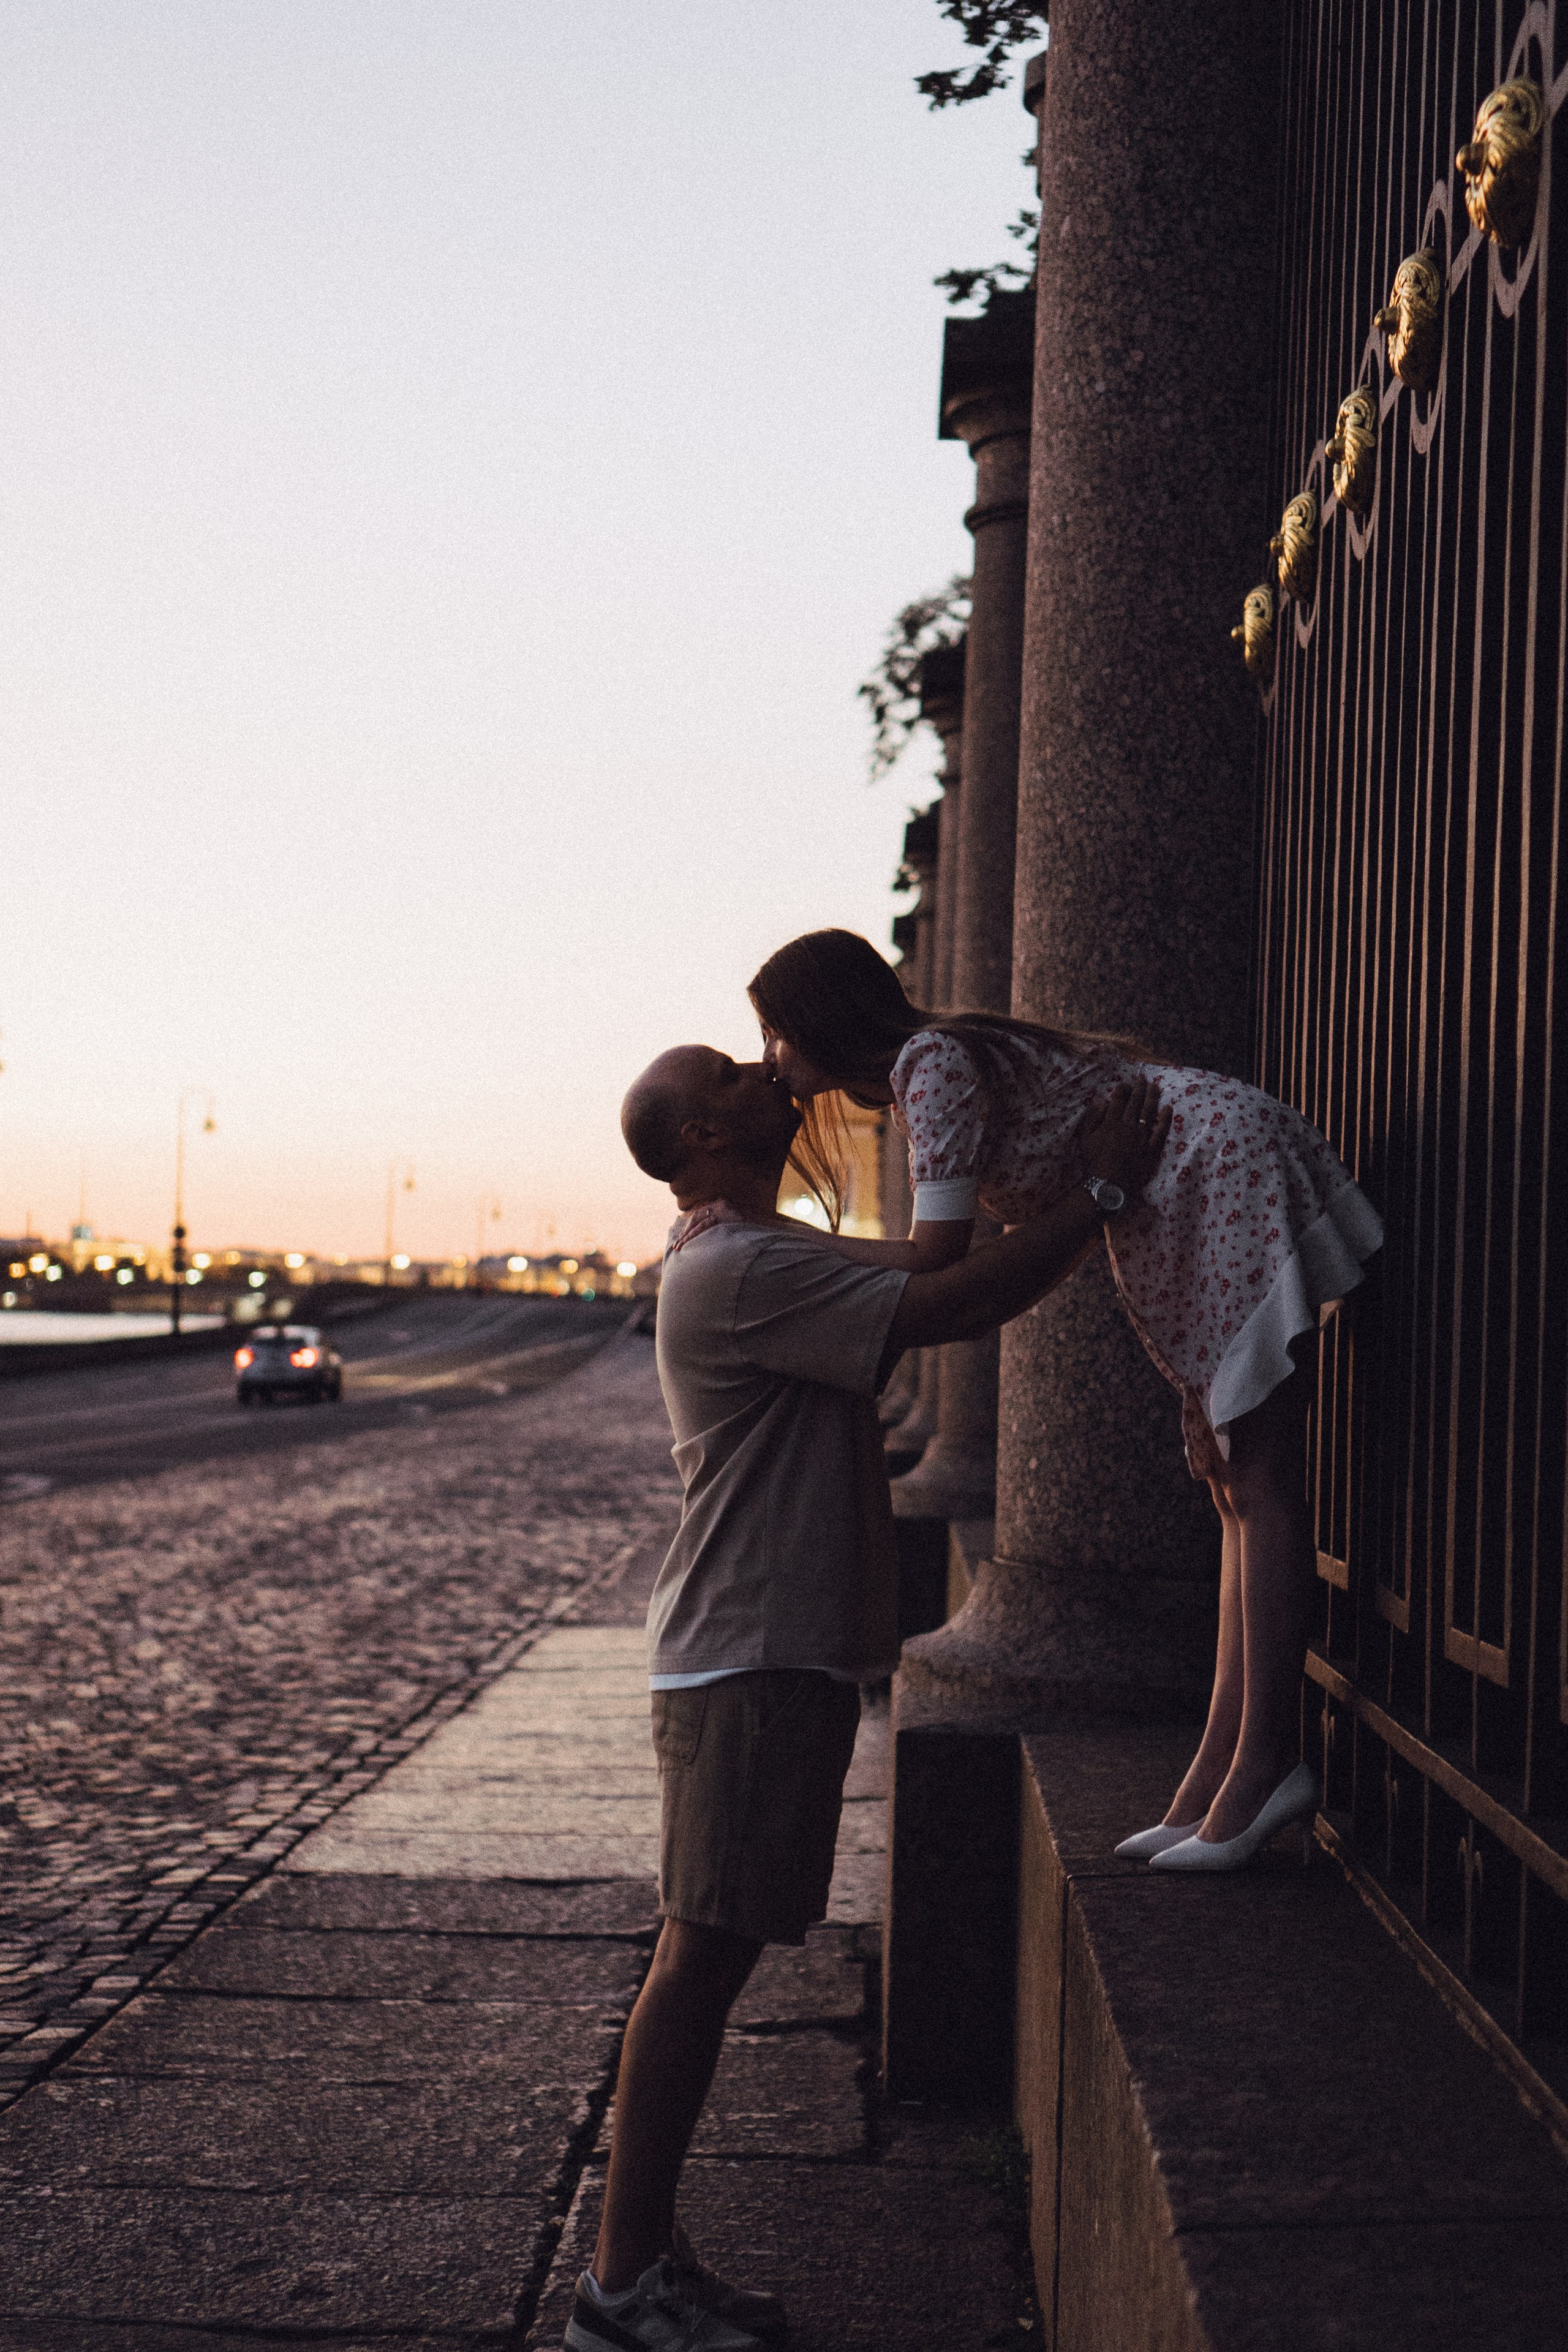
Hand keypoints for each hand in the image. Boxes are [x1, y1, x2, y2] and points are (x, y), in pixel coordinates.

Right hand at [1078, 1079, 1170, 1197]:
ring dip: (1152, 1098)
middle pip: (1135, 1102)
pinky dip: (1165, 1119)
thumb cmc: (1093, 1163)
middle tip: (1143, 1079)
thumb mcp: (1084, 1139)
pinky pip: (1160, 1131)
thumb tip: (1101, 1100)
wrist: (1108, 1184)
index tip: (1126, 1083)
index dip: (1123, 1089)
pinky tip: (1168, 1108)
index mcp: (1111, 1122)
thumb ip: (1092, 1118)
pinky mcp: (1151, 1149)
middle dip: (1139, 1089)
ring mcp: (1141, 1137)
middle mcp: (1128, 1126)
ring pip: (1149, 1112)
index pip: (1119, 1099)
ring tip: (1155, 1087)